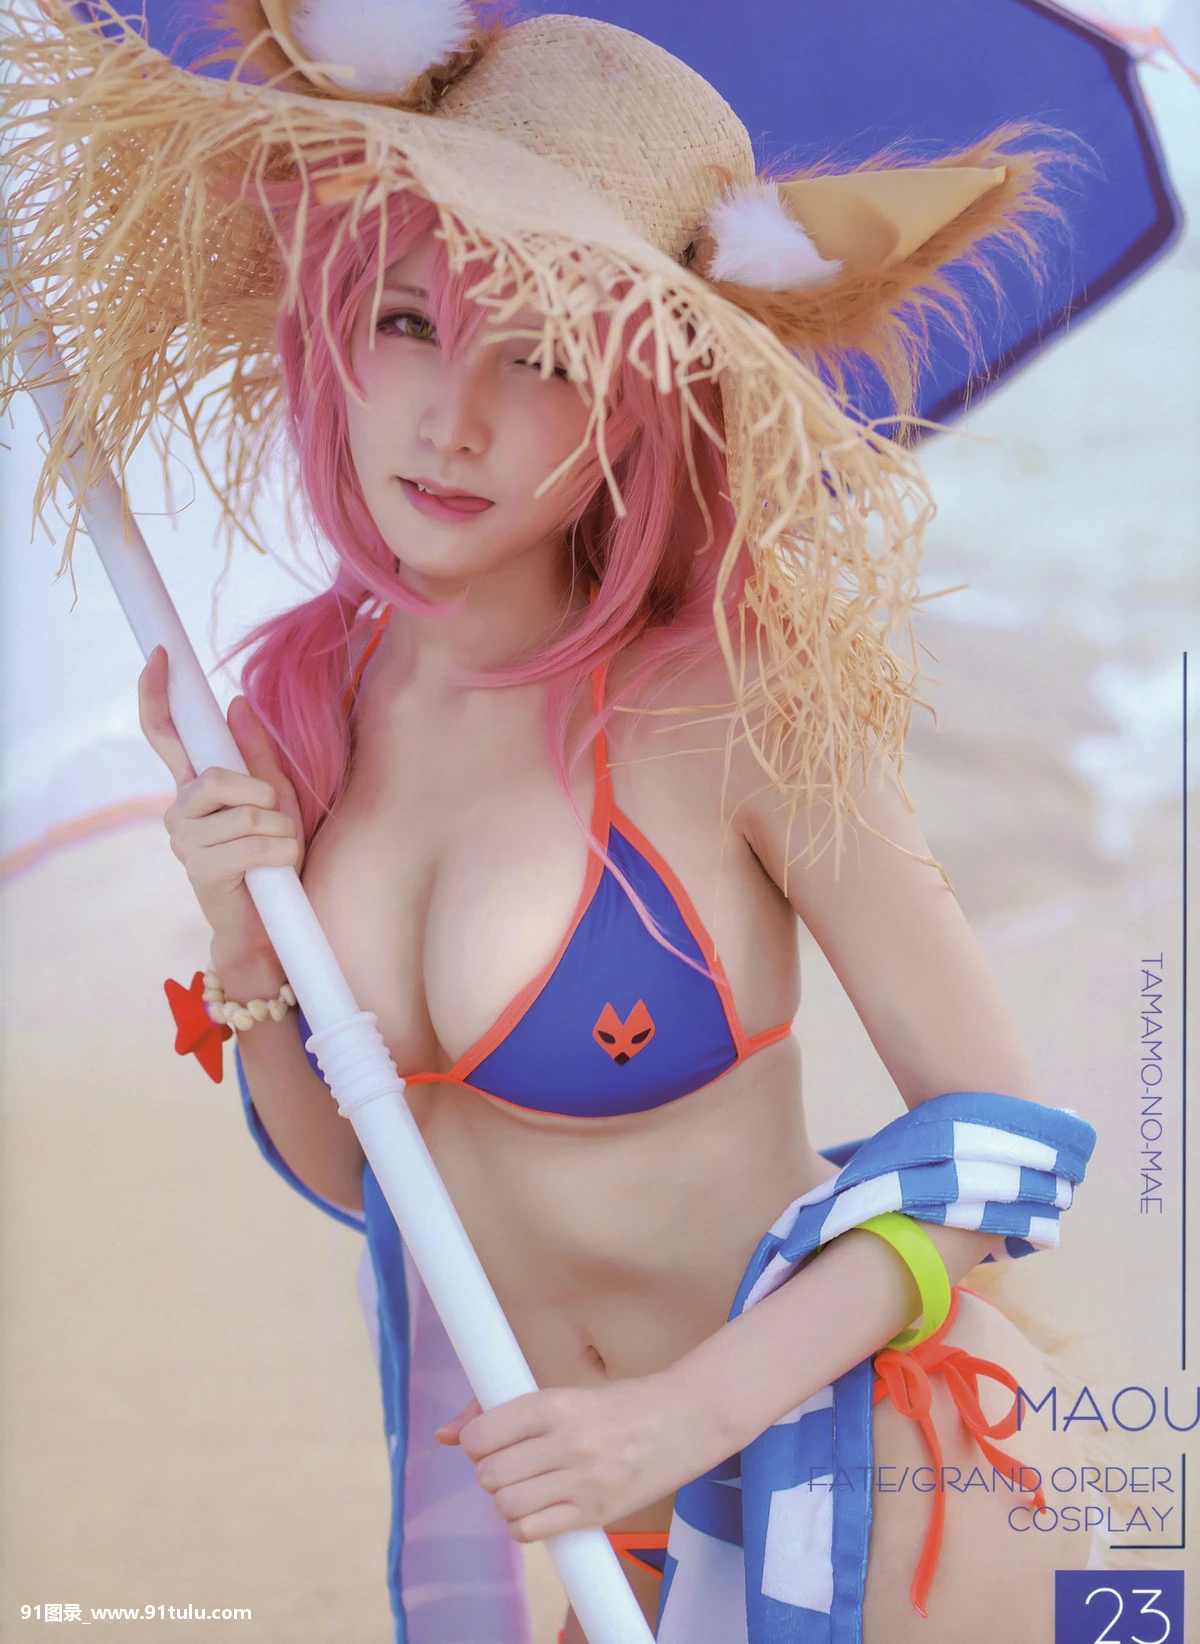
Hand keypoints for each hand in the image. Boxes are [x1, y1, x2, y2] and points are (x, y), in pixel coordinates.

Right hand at [138, 645, 304, 962]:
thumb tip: (236, 703)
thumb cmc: (273, 861)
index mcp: (196, 788)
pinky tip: (276, 871)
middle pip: (215, 777)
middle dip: (260, 793)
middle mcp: (180, 811)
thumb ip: (257, 756)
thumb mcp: (277, 801)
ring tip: (280, 852)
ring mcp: (184, 841)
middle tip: (275, 819)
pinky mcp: (199, 870)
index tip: (162, 655)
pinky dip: (281, 855)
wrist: (269, 926)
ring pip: (247, 814)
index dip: (158, 694)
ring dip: (281, 832)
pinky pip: (255, 844)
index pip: (166, 733)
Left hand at [434, 1375, 713, 1542]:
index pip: (480, 1435)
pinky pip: (531, 1532)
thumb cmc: (623, 1404)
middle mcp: (566, 1442)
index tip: (490, 1440)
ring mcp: (582, 1482)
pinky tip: (541, 1507)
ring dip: (507, 1499)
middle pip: (489, 1474)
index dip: (475, 1442)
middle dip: (491, 1472)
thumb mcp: (565, 1393)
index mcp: (555, 1404)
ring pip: (506, 1505)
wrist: (685, 1421)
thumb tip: (444, 1434)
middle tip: (513, 1463)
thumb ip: (502, 1410)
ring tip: (528, 1485)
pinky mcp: (595, 1513)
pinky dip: (525, 1524)